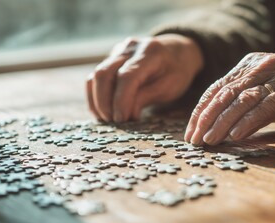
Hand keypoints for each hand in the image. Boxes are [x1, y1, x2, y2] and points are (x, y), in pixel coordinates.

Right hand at [86, 34, 202, 121]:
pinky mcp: (111, 58)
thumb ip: (145, 97)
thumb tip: (123, 115)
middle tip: (113, 122)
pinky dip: (96, 95)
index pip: (127, 76)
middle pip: (104, 73)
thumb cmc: (177, 72)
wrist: (178, 52)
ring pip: (96, 75)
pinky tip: (103, 111)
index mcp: (150, 52)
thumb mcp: (169, 87)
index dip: (120, 100)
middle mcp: (130, 47)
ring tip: (107, 119)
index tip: (121, 119)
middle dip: (104, 102)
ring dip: (97, 101)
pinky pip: (96, 77)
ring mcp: (118, 51)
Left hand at [185, 53, 274, 144]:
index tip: (190, 130)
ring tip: (209, 140)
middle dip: (205, 119)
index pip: (217, 87)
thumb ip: (250, 103)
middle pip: (224, 93)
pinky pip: (265, 107)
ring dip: (222, 122)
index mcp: (251, 65)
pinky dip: (248, 122)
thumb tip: (227, 128)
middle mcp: (261, 66)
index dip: (201, 110)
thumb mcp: (272, 90)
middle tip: (194, 140)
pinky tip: (235, 136)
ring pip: (241, 100)